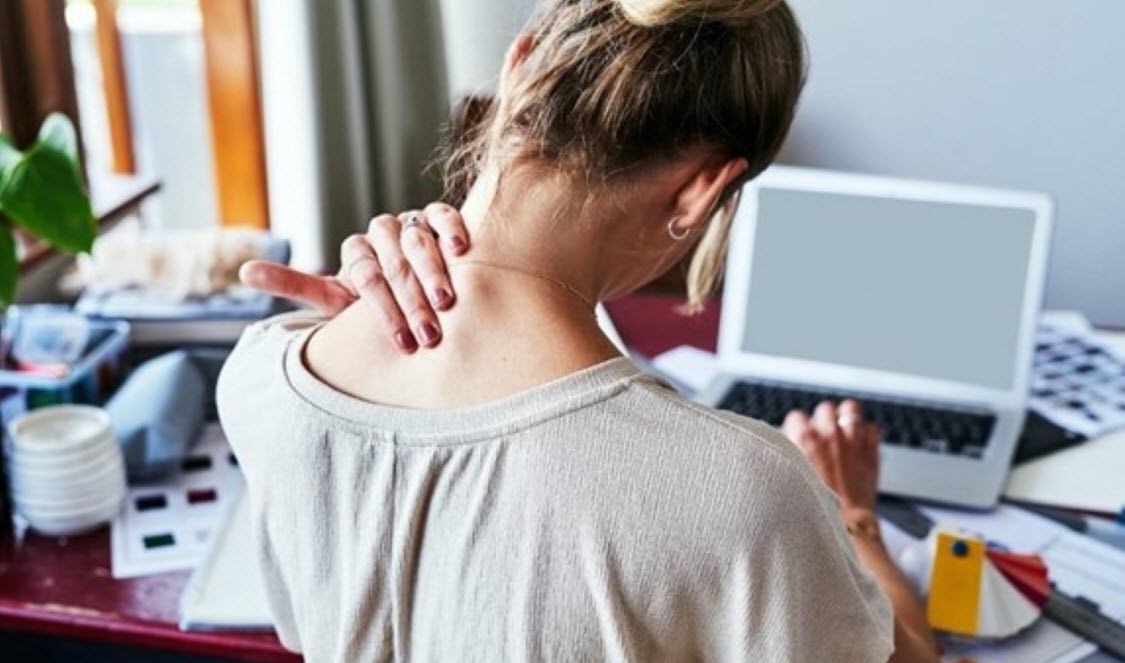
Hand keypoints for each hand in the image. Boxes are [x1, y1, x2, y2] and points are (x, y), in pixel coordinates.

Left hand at [240, 202, 468, 351]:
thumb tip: (243, 272)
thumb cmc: (371, 306)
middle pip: (393, 263)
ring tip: (447, 302)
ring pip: (416, 240)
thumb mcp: (334, 300)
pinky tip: (461, 251)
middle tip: (428, 335)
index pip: (366, 276)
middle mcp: (379, 233)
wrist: (415, 292)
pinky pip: (442, 214)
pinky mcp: (436, 216)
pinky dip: (451, 229)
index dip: (383, 310)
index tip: (402, 342)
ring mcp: (408, 223)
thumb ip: (296, 285)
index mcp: (355, 253)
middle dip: (411, 302)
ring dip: (433, 272)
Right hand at [781, 399, 880, 511]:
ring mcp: (853, 441)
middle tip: (822, 435)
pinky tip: (860, 444)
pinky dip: (866, 434)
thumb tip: (787, 446)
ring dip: (845, 418)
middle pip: (824, 409)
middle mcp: (829, 435)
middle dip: (822, 420)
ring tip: (843, 429)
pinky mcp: (872, 451)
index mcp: (805, 439)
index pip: (797, 417)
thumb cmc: (814, 506)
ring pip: (850, 409)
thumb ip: (789, 455)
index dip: (797, 428)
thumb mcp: (789, 477)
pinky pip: (871, 428)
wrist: (844, 525)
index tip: (798, 438)